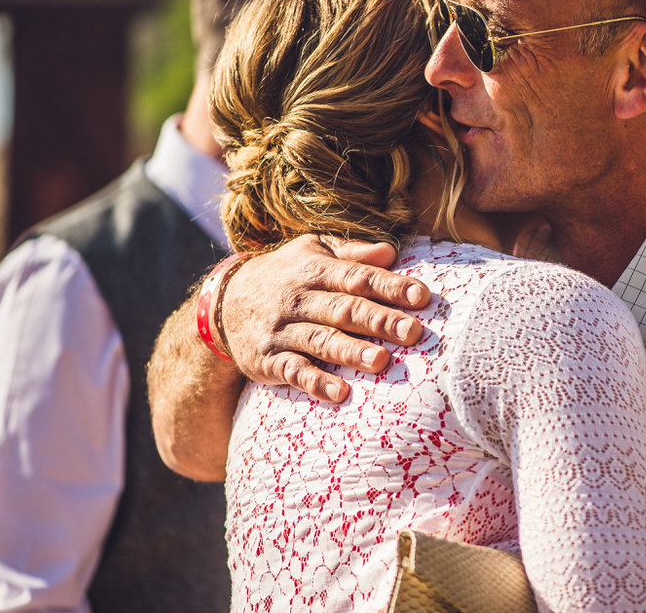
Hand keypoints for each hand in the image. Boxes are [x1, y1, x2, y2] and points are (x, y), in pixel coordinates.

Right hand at [219, 234, 429, 403]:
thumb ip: (352, 253)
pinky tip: (340, 393)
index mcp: (316, 269)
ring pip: (321, 340)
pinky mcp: (267, 360)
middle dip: (379, 320)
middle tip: (412, 333)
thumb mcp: (313, 251)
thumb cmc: (287, 274)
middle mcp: (299, 298)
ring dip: (351, 351)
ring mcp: (282, 330)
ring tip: (382, 361)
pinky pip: (292, 371)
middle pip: (344, 309)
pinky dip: (315, 382)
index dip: (390, 286)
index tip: (421, 296)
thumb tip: (391, 252)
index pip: (358, 277)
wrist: (224, 303)